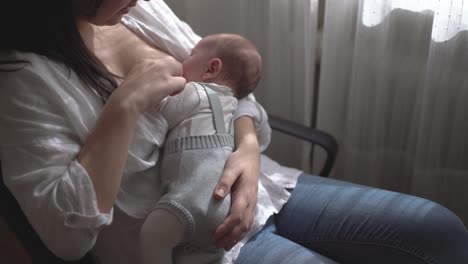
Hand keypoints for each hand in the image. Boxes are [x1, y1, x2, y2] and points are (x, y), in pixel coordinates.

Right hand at [109, 57, 185, 113]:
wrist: (127, 100)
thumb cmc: (128, 94)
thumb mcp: (136, 78)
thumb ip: (147, 75)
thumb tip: (156, 82)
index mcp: (146, 61)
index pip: (164, 62)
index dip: (166, 72)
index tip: (161, 82)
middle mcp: (155, 62)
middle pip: (175, 63)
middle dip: (174, 74)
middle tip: (168, 87)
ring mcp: (163, 70)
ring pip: (180, 71)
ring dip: (177, 82)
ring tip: (169, 92)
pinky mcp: (168, 81)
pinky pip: (183, 82)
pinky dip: (179, 90)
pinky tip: (169, 95)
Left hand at [213, 118, 259, 250]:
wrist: (251, 155)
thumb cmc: (239, 160)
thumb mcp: (231, 167)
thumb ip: (225, 181)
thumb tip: (217, 195)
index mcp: (245, 193)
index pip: (237, 215)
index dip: (227, 227)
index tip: (215, 233)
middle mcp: (251, 201)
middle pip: (243, 225)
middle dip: (231, 236)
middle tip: (217, 244)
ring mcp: (253, 203)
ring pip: (247, 225)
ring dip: (236, 237)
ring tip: (225, 245)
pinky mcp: (251, 203)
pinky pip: (248, 221)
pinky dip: (241, 232)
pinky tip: (234, 237)